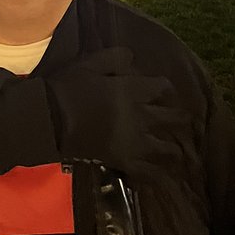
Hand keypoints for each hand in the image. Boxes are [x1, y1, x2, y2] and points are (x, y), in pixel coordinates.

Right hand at [46, 49, 191, 178]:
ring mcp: (133, 141)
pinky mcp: (122, 160)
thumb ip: (114, 57)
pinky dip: (156, 175)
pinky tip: (160, 177)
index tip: (166, 92)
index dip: (166, 89)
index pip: (162, 87)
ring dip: (173, 148)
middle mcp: (140, 115)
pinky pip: (148, 172)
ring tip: (177, 151)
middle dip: (180, 119)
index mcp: (132, 89)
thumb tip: (133, 57)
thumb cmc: (68, 87)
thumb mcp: (89, 62)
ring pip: (166, 148)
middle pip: (171, 118)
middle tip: (183, 121)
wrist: (50, 119)